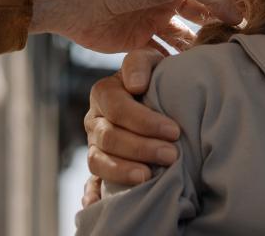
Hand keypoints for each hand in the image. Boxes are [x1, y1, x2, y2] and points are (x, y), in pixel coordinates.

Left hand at [27, 0, 240, 52]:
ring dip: (201, 49)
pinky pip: (165, 55)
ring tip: (218, 66)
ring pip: (188, 35)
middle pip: (206, 10)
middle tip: (240, 49)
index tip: (254, 23)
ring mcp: (155, 16)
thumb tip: (238, 13)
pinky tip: (190, 76)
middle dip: (223, 27)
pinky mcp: (138, 41)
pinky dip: (177, 65)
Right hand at [83, 48, 176, 200]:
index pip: (118, 108)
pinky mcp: (99, 167)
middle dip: (141, 148)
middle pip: (109, 138)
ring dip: (123, 171)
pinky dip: (93, 194)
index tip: (174, 130)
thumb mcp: (149, 59)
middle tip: (171, 155)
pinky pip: (90, 183)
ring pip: (98, 162)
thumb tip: (134, 85)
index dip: (145, 121)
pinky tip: (99, 204)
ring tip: (149, 178)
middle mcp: (95, 120)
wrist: (155, 95)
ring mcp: (94, 146)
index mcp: (103, 93)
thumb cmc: (154, 78)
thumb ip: (139, 64)